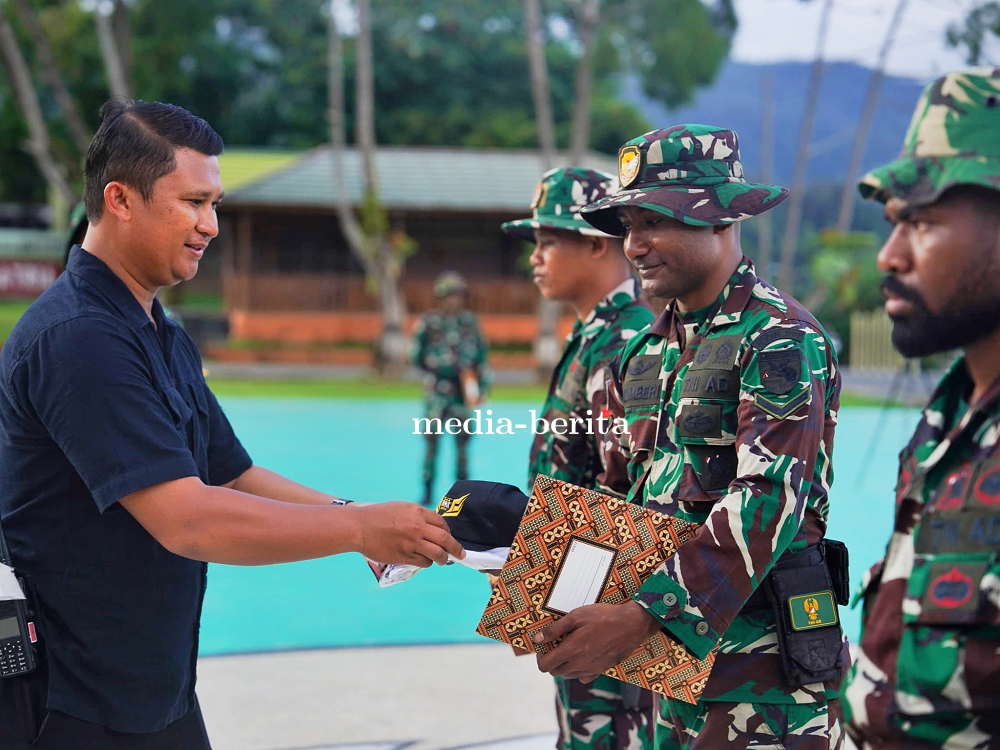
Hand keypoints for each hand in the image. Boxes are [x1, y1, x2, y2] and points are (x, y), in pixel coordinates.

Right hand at [352, 502, 464, 566]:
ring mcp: (412, 542)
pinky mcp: (404, 556)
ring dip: (444, 559)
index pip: (442, 523)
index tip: (450, 537)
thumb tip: (433, 527)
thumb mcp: (401, 508)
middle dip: (456, 548)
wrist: (359, 527)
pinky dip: (428, 563)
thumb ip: (418, 516)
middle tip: (461, 553)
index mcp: (417, 512)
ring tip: (444, 560)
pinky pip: (424, 562)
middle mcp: (417, 526)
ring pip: (438, 554)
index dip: (449, 531)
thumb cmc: (378, 516)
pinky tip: (425, 561)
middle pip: (445, 539)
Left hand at [533, 601, 659, 679]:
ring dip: (564, 665)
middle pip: (555, 672)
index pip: (545, 666)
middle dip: (551, 660)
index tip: (543, 647)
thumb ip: (554, 629)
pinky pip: (584, 677)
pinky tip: (584, 656)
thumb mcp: (576, 616)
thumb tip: (537, 639)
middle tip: (556, 644)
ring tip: (570, 648)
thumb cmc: (603, 617)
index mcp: (570, 651)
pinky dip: (579, 670)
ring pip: (569, 675)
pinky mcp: (601, 670)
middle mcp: (579, 665)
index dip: (540, 657)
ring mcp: (590, 670)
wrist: (631, 625)